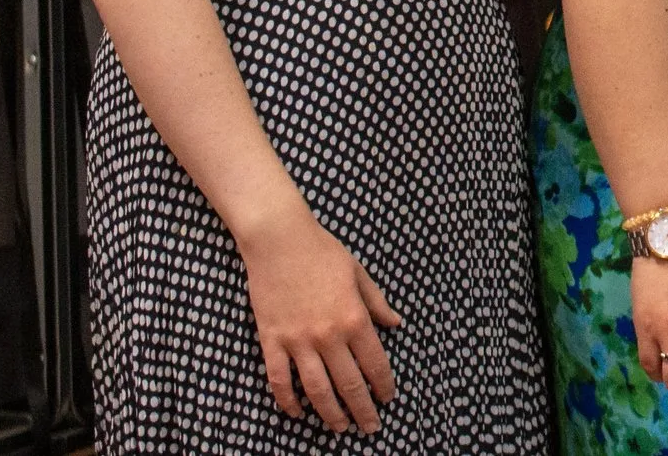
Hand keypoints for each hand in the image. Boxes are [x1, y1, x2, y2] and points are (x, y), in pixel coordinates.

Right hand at [236, 205, 402, 431]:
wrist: (279, 240)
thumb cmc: (323, 252)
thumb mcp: (359, 274)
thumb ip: (377, 304)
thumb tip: (396, 324)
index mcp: (354, 318)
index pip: (374, 363)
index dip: (383, 386)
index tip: (388, 399)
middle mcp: (328, 335)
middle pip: (348, 384)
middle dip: (362, 409)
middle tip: (370, 427)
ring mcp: (297, 340)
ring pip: (316, 389)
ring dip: (330, 413)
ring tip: (340, 428)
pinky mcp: (271, 340)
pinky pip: (279, 380)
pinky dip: (288, 401)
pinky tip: (297, 413)